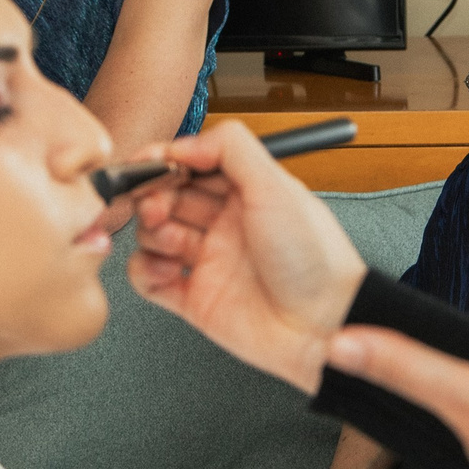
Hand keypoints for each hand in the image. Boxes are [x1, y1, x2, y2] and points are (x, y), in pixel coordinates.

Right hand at [126, 121, 368, 390]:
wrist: (323, 325)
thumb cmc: (313, 258)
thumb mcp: (276, 187)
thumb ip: (231, 149)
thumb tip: (184, 143)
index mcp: (246, 193)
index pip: (193, 166)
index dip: (166, 163)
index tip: (149, 164)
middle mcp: (225, 224)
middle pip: (168, 197)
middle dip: (154, 196)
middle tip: (157, 206)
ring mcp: (209, 261)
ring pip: (155, 234)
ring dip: (150, 231)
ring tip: (170, 240)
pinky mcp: (195, 299)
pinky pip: (150, 278)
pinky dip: (145, 270)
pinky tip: (165, 269)